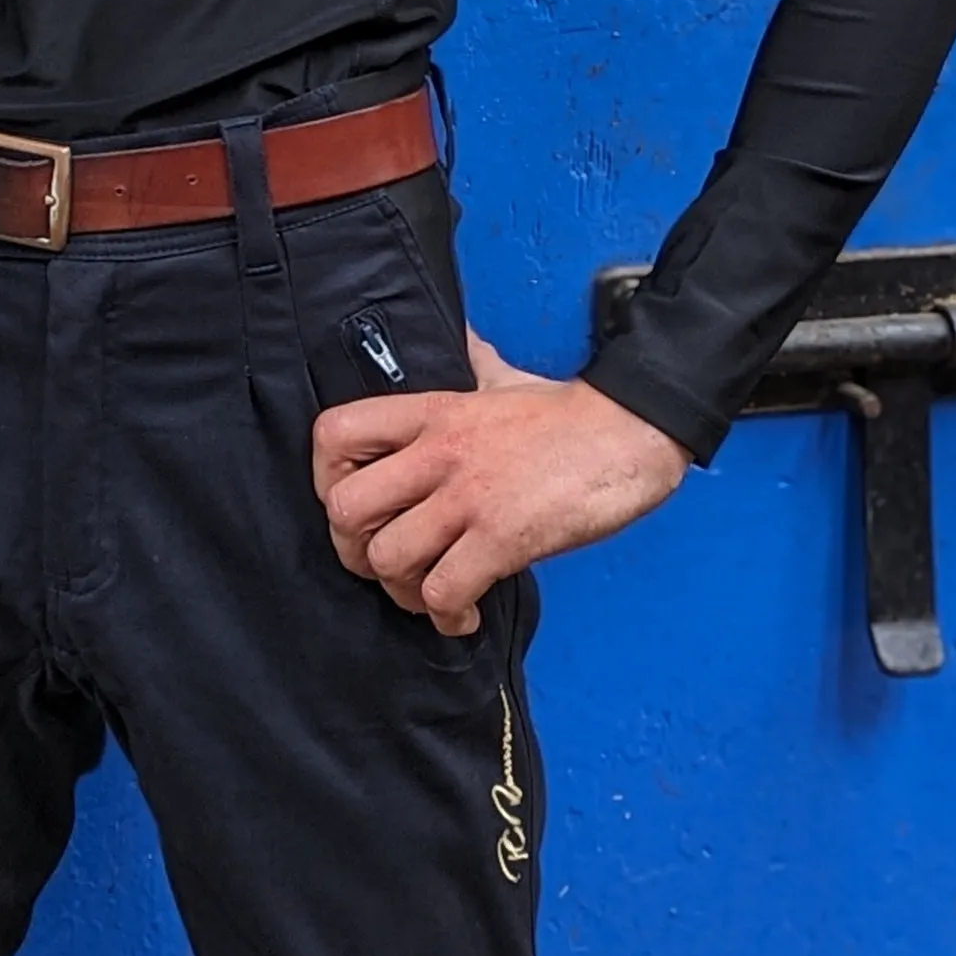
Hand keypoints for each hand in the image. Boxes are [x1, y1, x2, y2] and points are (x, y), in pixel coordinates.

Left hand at [312, 330, 687, 636]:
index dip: (326, 479)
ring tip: (428, 593)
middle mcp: (439, 452)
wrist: (629, 432)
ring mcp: (469, 496)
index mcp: (432, 412)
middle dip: (354, 552)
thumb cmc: (568, 414)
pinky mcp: (503, 537)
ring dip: (401, 592)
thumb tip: (462, 338)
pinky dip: (446, 616)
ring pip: (388, 560)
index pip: (335, 433)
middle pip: (346, 509)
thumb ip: (473, 363)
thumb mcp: (503, 376)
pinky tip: (465, 612)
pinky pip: (443, 593)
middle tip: (384, 564)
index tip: (353, 506)